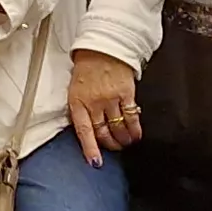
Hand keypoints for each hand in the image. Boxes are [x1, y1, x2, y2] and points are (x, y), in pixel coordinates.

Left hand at [67, 49, 142, 165]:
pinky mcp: (126, 94)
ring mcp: (111, 99)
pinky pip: (131, 117)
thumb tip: (88, 130)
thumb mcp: (75, 89)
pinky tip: (136, 134)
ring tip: (126, 143)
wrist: (102, 47)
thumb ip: (80, 109)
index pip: (84, 131)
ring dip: (123, 139)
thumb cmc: (87, 68)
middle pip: (103, 132)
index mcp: (78, 102)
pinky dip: (135, 129)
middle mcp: (94, 102)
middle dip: (110, 145)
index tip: (95, 162)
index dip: (90, 149)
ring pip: (118, 127)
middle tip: (114, 149)